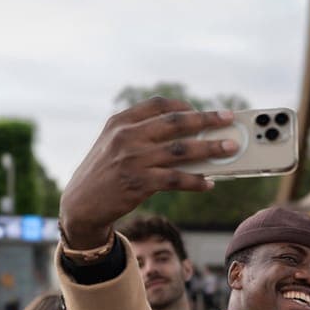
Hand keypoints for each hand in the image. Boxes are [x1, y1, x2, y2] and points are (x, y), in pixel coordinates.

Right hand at [59, 97, 237, 248]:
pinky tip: (208, 183)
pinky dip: (196, 181)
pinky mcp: (139, 183)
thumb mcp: (112, 145)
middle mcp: (127, 136)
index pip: (157, 105)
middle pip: (175, 122)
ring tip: (230, 149)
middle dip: (206, 119)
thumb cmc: (103, 173)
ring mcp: (133, 159)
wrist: (80, 204)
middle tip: (227, 118)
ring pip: (181, 150)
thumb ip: (140, 135)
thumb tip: (188, 138)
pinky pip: (176, 179)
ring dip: (210, 149)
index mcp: (120, 122)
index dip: (182, 105)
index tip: (199, 109)